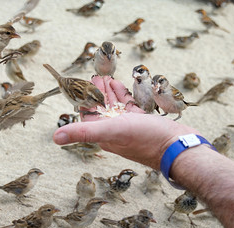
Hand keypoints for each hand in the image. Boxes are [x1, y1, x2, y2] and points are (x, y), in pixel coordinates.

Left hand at [53, 76, 198, 168]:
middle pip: (100, 108)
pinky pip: (129, 107)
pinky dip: (124, 96)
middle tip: (93, 76)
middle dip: (96, 92)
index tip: (79, 83)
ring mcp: (129, 126)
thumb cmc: (146, 139)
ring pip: (115, 106)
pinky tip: (122, 87)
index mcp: (103, 132)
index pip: (88, 113)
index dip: (83, 97)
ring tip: (106, 78)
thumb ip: (84, 132)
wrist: (178, 147)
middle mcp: (114, 130)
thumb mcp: (113, 131)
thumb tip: (55, 137)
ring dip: (109, 92)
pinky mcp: (143, 122)